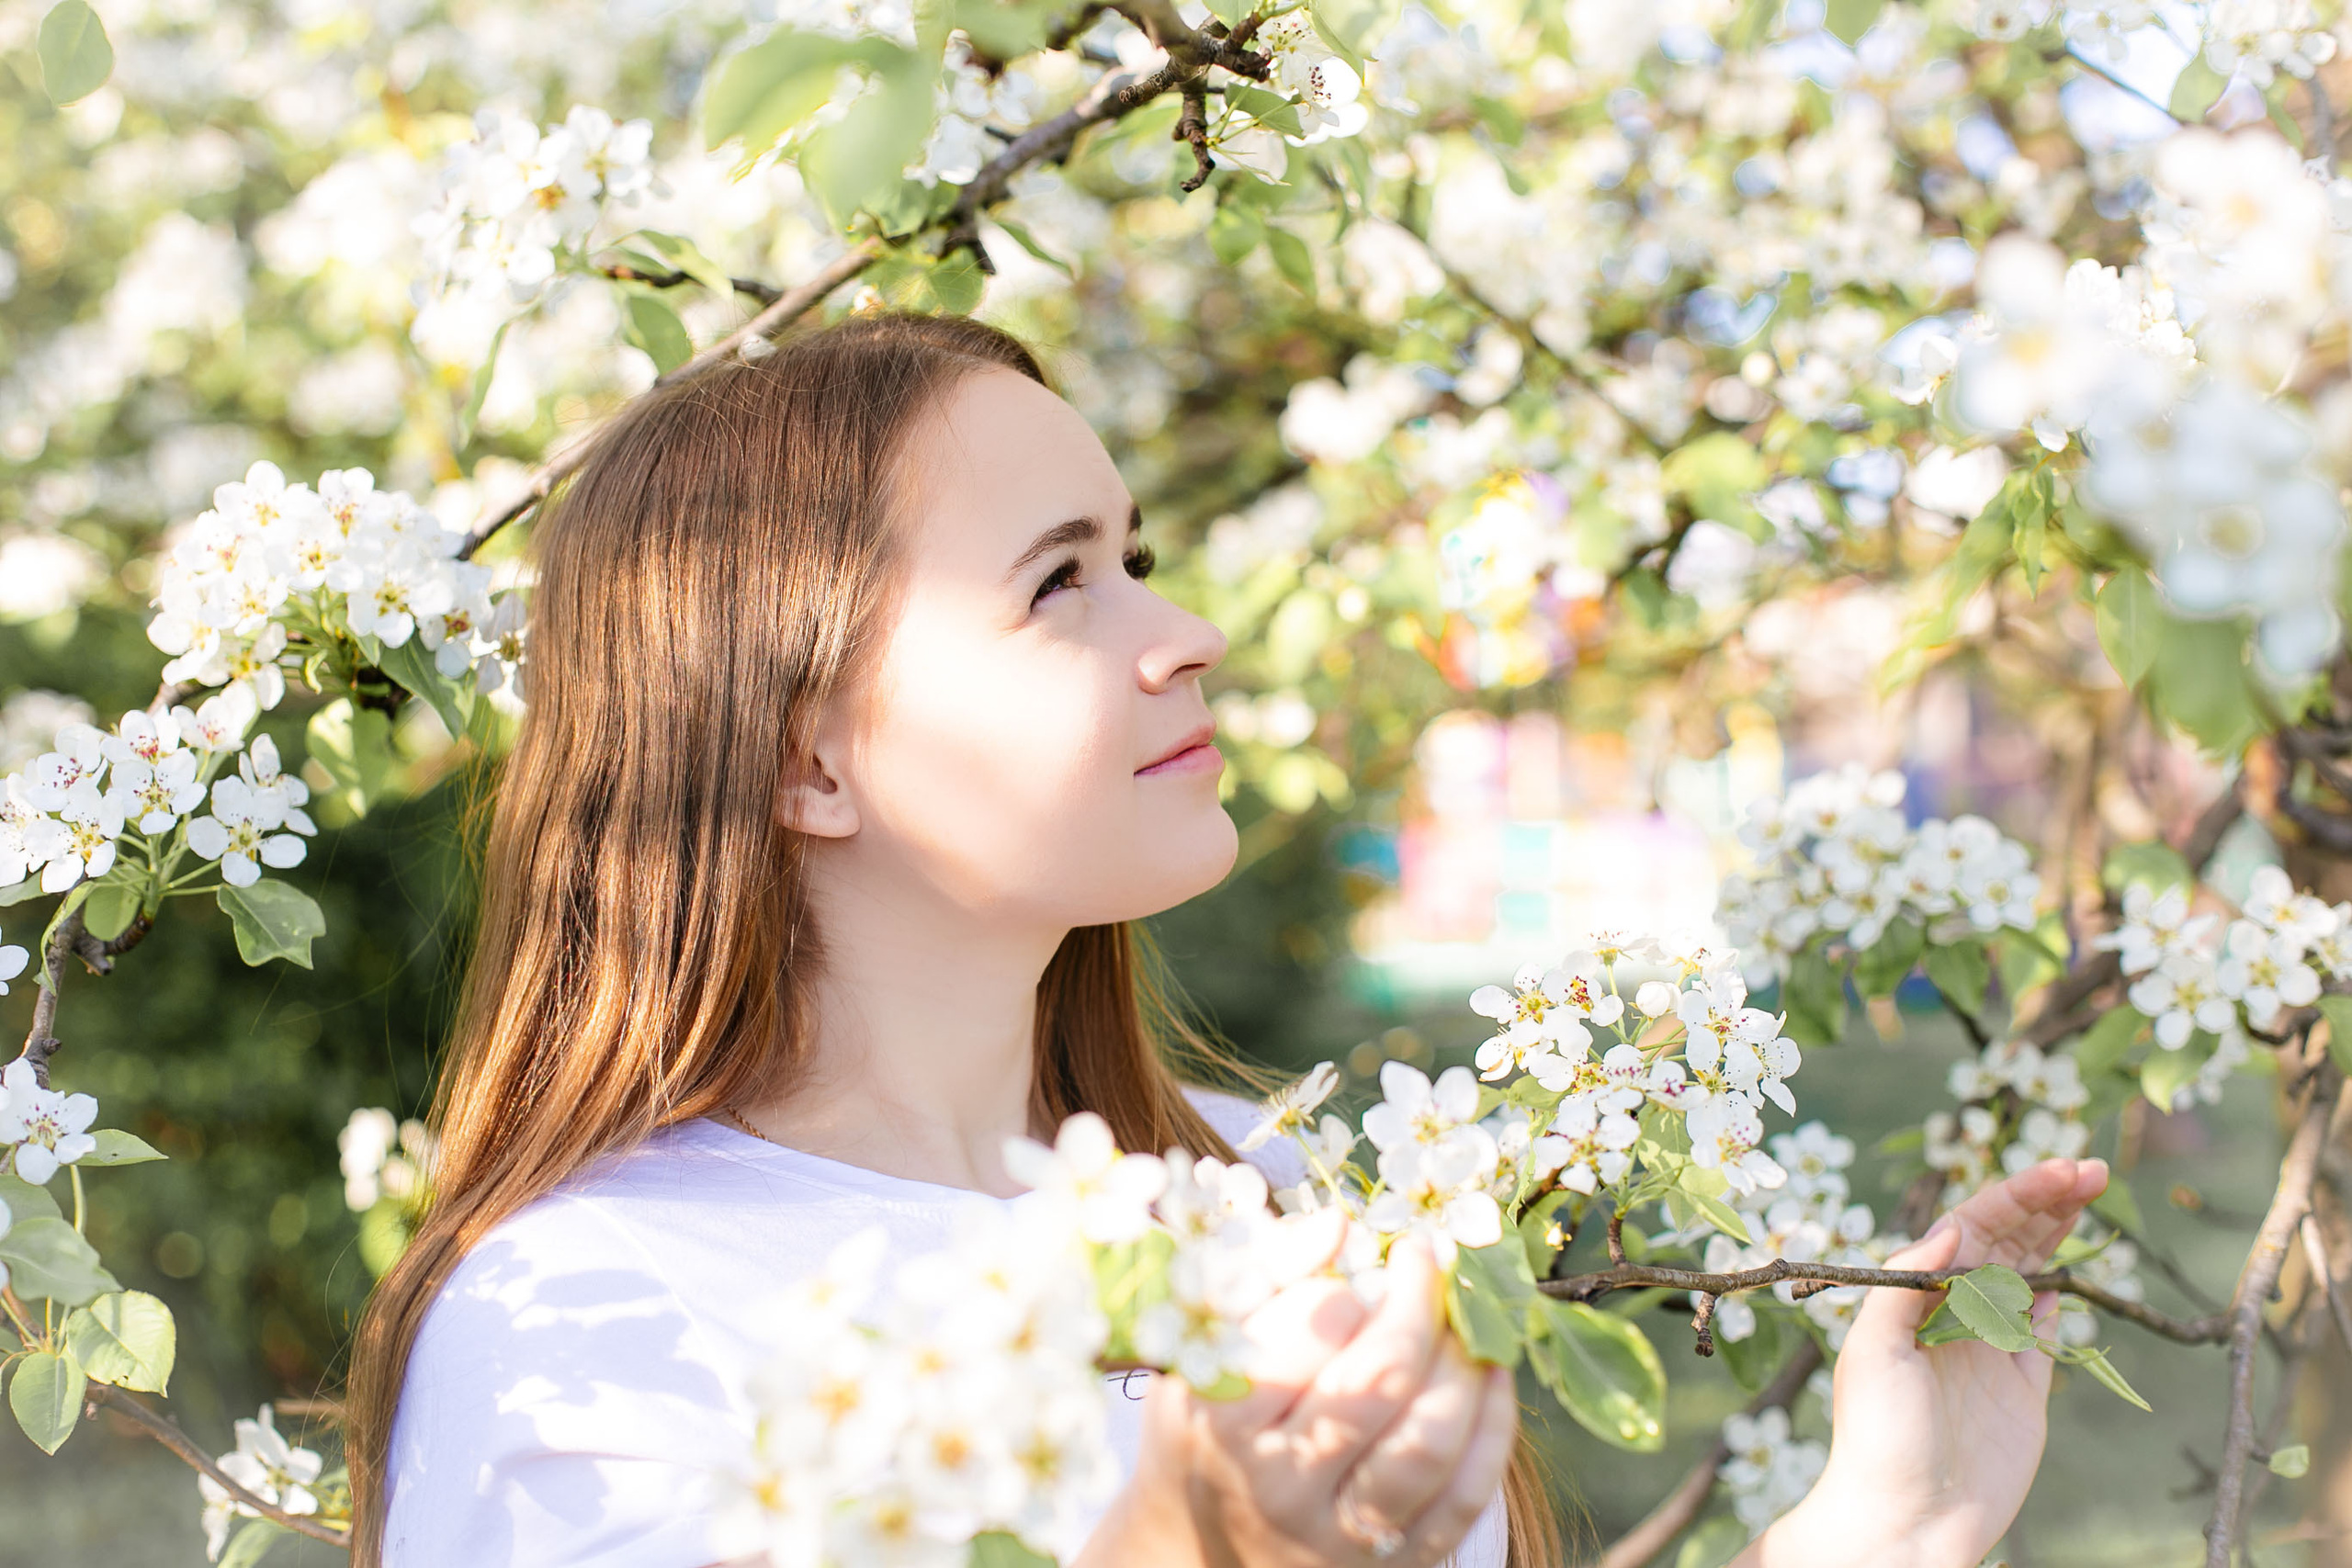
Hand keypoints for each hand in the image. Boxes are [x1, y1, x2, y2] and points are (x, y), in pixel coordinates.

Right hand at [1076, 1218, 1518, 1567]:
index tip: (1388, 1252)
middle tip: (1430, 1265)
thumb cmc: (1210, 1425)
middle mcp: (1280, 1483)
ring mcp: (1340, 1534)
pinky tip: (1489, 1376)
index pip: (1311, 1331)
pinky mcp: (1394, 1565)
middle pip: (1379, 1381)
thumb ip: (1265, 1274)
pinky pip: (1466, 1497)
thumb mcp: (1206, 1346)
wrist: (1207, 1546)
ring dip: (1465, 1364)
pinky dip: (1493, 1426)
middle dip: (1421, 1306)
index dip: (1364, 1281)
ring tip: (1462, 1321)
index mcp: (1225, 1418)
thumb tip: (1336, 1225)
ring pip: (1429, 1441)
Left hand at [1741, 1156, 2110, 1567]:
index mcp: (1916, 1296)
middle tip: (2092, 1168)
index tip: (2058, 1170)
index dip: (2013, 1195)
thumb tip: (1950, 1229)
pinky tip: (2066, 1269)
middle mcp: (1953, 1314)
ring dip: (2056, 1234)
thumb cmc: (1876, 1436)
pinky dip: (2054, 1298)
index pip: (1970, 1227)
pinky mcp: (2023, 1390)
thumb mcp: (1872, 1350)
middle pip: (2005, 1241)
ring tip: (2090, 1190)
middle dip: (2045, 1201)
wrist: (1908, 1522)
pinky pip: (2042, 1331)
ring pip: (2029, 1274)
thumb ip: (1903, 1284)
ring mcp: (1990, 1349)